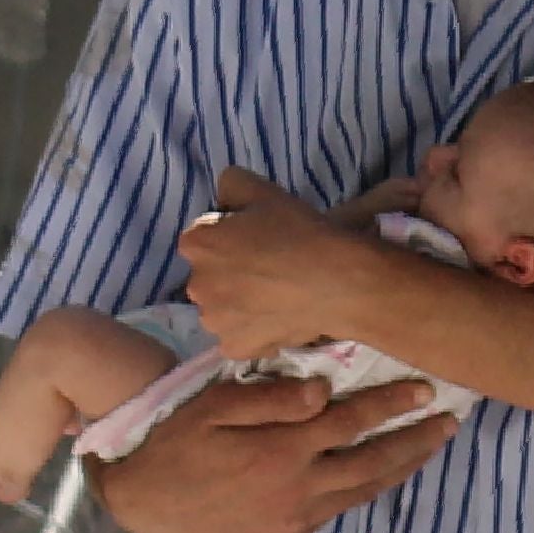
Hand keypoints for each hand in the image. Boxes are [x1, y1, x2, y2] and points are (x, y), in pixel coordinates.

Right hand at [87, 365, 452, 532]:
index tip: (424, 387)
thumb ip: (270, 398)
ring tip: (431, 445)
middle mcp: (299, 490)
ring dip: (402, 468)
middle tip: (450, 421)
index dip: (391, 403)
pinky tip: (382, 473)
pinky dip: (368, 489)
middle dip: (415, 440)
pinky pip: (339, 509)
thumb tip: (324, 390)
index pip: (351, 422)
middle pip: (374, 463)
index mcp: (281, 452)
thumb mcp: (211, 407)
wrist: (145, 507)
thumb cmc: (173, 444)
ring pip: (364, 491)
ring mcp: (296, 518)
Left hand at [181, 172, 396, 363]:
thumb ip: (231, 184)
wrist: (337, 282)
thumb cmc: (299, 233)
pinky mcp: (236, 348)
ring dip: (238, 304)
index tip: (255, 240)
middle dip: (229, 273)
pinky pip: (239, 337)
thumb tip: (223, 197)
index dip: (228, 238)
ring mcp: (215, 322)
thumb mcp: (265, 191)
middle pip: (210, 276)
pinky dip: (253, 331)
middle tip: (267, 269)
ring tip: (273, 298)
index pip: (203, 238)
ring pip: (222, 309)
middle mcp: (196, 285)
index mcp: (197, 245)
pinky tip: (276, 320)